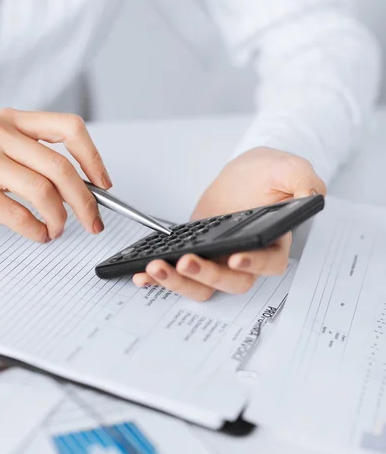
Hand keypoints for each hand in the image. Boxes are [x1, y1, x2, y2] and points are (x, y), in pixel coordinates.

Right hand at [0, 108, 111, 241]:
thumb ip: (34, 156)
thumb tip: (82, 188)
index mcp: (12, 119)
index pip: (68, 128)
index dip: (93, 157)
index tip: (103, 184)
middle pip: (61, 168)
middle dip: (85, 202)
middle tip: (93, 221)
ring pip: (43, 192)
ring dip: (59, 219)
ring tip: (57, 230)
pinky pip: (17, 215)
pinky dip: (36, 231)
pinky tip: (37, 234)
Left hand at [133, 147, 325, 300]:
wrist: (245, 172)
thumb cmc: (270, 173)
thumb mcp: (290, 168)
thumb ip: (304, 180)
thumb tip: (311, 195)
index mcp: (273, 241)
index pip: (269, 262)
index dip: (253, 265)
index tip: (235, 258)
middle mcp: (246, 258)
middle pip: (231, 283)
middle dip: (206, 276)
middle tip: (185, 262)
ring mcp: (219, 259)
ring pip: (202, 286)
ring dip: (177, 283)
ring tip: (155, 268)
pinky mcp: (195, 253)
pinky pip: (178, 273)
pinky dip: (159, 279)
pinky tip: (141, 275)